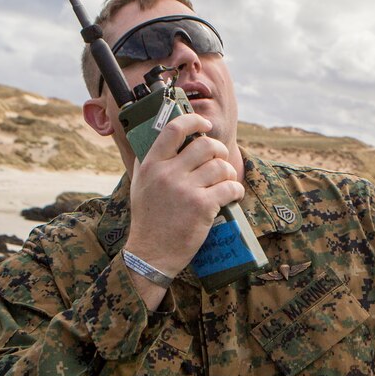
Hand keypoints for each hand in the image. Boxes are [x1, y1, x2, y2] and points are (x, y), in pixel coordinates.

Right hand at [125, 112, 243, 278]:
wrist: (150, 255)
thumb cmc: (147, 220)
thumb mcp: (138, 186)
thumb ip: (147, 162)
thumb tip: (159, 139)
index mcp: (152, 165)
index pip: (174, 129)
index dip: (194, 121)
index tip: (206, 124)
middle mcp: (168, 173)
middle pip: (205, 145)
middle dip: (220, 150)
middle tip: (220, 160)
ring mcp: (186, 190)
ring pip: (221, 166)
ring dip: (229, 173)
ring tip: (226, 181)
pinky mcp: (202, 206)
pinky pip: (229, 187)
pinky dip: (236, 190)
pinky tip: (233, 195)